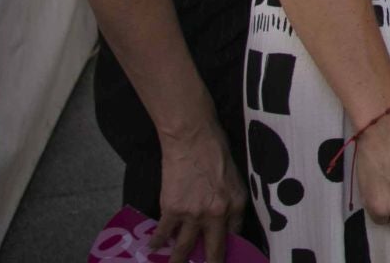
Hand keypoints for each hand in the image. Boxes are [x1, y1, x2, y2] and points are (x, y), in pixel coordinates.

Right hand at [149, 123, 246, 262]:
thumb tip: (221, 218)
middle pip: (214, 248)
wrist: (192, 138)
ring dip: (178, 261)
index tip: (222, 257)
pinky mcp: (173, 209)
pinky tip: (152, 247)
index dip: (229, 248)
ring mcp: (194, 214)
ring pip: (185, 247)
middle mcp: (217, 213)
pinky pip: (164, 233)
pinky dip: (157, 242)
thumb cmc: (216, 150)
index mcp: (236, 203)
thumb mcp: (234, 177)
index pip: (235, 234)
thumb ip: (229, 200)